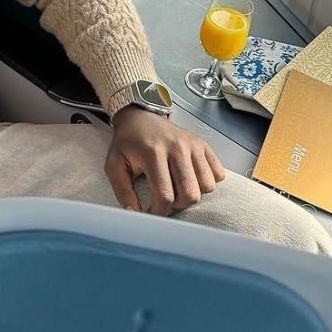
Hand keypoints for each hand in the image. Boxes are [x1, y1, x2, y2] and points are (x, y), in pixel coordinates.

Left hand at [105, 107, 225, 215]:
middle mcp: (177, 148)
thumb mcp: (114, 164)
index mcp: (153, 153)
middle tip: (166, 199)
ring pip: (207, 186)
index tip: (153, 214)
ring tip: (178, 188)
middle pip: (190, 194)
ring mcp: (193, 145)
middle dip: (178, 205)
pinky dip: (207, 181)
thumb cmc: (127, 142)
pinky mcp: (203, 145)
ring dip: (193, 194)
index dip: (160, 212)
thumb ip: (122, 191)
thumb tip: (135, 214)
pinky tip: (191, 178)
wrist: (140, 116)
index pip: (165, 194)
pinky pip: (218, 174)